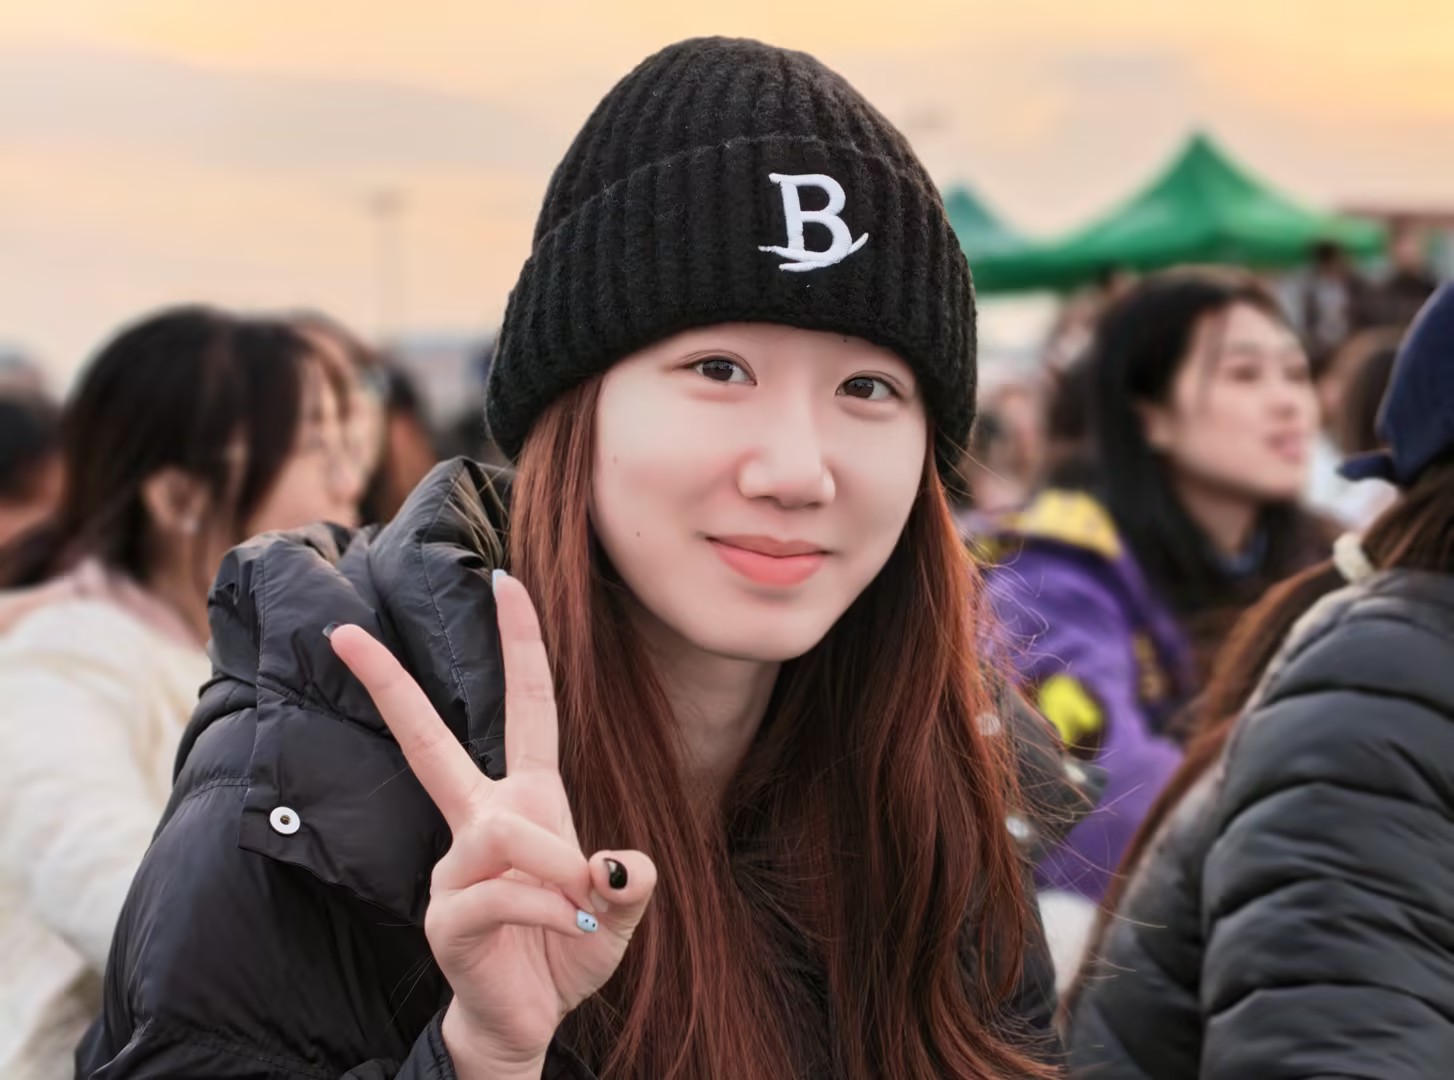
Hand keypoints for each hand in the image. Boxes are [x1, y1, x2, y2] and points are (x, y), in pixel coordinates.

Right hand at [328, 571, 656, 1077]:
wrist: (529, 1022)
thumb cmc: (568, 951)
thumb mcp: (619, 912)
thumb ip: (631, 883)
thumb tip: (614, 862)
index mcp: (526, 800)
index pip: (526, 706)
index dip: (520, 644)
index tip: (507, 579)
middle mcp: (481, 821)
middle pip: (427, 740)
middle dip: (389, 685)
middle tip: (345, 630)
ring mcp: (453, 867)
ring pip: (501, 833)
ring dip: (555, 866)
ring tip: (580, 902)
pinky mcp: (444, 916)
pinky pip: (500, 890)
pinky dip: (549, 908)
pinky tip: (566, 927)